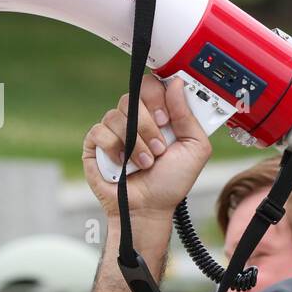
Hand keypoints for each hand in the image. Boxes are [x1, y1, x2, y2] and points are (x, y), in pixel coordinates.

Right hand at [82, 75, 211, 218]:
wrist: (149, 208)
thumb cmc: (171, 182)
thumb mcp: (195, 149)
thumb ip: (189, 116)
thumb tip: (176, 84)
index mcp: (159, 114)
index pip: (153, 85)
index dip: (159, 97)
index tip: (167, 119)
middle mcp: (135, 118)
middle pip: (134, 95)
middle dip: (149, 123)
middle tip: (160, 146)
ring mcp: (115, 129)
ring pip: (118, 114)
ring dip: (137, 143)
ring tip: (147, 162)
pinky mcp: (96, 143)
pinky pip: (100, 130)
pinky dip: (115, 148)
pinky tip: (124, 164)